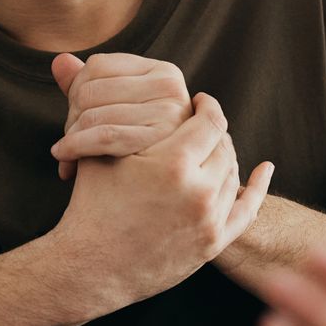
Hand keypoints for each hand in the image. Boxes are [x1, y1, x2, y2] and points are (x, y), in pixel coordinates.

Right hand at [46, 92, 273, 310]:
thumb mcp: (95, 153)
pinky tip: (264, 169)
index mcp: (173, 163)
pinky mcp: (213, 243)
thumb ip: (89, 105)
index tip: (200, 102)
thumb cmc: (90, 206)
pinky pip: (247, 211)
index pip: (210, 120)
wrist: (92, 268)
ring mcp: (209, 220)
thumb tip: (61, 57)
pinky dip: (257, 188)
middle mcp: (199, 191)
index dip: (206, 107)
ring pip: (233, 174)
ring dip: (226, 157)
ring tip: (213, 147)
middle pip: (225, 146)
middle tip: (204, 126)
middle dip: (215, 133)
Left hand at [50, 52, 192, 179]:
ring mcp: (169, 113)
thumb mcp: (115, 112)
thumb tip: (59, 61)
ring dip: (71, 136)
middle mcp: (171, 86)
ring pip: (93, 114)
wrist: (160, 194)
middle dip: (72, 117)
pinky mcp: (161, 140)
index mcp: (163, 71)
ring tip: (67, 153)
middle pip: (92, 90)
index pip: (97, 66)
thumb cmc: (136, 150)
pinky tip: (64, 155)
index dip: (75, 91)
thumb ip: (86, 84)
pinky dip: (75, 146)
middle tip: (68, 140)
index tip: (73, 117)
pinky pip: (104, 136)